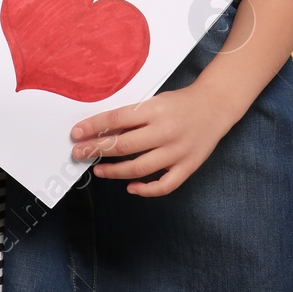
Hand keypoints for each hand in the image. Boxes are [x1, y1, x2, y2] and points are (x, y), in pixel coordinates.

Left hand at [69, 82, 233, 196]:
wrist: (215, 106)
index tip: (76, 133)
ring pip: (139, 168)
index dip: (94, 127)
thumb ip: (133, 117)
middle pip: (124, 145)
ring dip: (114, 171)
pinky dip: (145, 190)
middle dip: (97, 149)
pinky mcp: (188, 166)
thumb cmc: (180, 103)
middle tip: (79, 153)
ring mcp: (178, 151)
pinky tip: (130, 187)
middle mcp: (166, 131)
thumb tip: (103, 131)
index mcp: (155, 110)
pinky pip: (164, 185)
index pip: (117, 119)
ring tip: (98, 169)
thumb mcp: (155, 102)